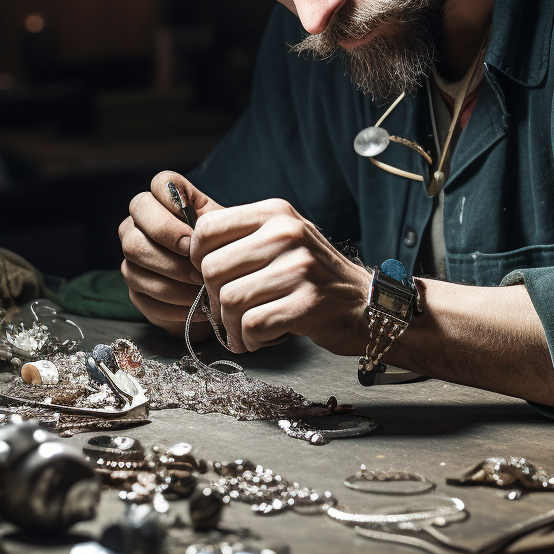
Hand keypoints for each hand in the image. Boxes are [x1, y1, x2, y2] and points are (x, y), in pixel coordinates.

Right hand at [118, 170, 222, 334]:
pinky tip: (199, 309)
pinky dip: (175, 306)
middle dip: (168, 247)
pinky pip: (144, 298)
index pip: (159, 184)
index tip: (195, 227)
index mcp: (165, 200)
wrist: (224, 284)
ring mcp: (132, 258)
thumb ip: (215, 223)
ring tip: (204, 289)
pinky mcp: (135, 290)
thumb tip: (198, 233)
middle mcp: (138, 225)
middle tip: (199, 260)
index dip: (173, 200)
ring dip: (174, 280)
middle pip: (134, 232)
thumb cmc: (226, 249)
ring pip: (135, 266)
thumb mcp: (227, 231)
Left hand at [190, 198, 370, 354]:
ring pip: (229, 301)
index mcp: (276, 213)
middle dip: (216, 299)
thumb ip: (242, 238)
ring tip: (251, 326)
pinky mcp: (307, 303)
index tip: (218, 277)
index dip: (198, 260)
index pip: (206, 230)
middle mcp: (288, 233)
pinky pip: (252, 326)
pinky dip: (250, 340)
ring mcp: (300, 267)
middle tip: (236, 310)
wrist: (366, 305)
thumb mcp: (283, 239)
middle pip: (211, 270)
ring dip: (232, 325)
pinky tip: (265, 337)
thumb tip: (187, 247)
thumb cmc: (313, 276)